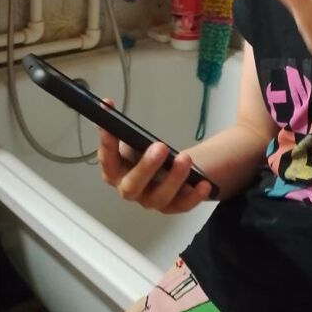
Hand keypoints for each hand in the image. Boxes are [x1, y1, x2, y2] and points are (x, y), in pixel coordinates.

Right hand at [97, 100, 211, 213]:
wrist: (163, 171)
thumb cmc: (142, 153)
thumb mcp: (132, 139)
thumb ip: (120, 125)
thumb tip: (106, 104)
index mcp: (115, 172)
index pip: (107, 161)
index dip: (107, 145)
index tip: (110, 127)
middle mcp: (129, 189)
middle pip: (132, 186)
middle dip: (146, 167)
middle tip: (160, 146)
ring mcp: (150, 200)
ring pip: (159, 197)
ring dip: (173, 178)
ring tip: (185, 158)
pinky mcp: (171, 206)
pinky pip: (182, 206)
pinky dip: (193, 196)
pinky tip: (204, 183)